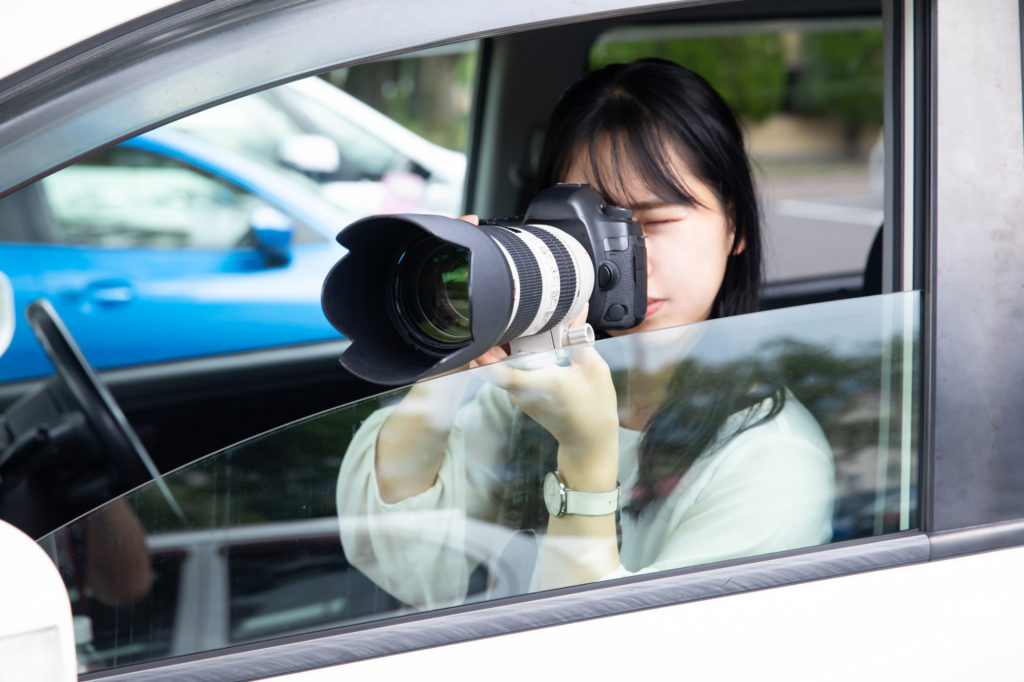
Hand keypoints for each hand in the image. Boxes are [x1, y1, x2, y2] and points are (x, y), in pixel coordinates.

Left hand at [478, 308, 618, 489]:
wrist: (588, 440)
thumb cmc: (592, 409)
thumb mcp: (593, 368)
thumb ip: (579, 339)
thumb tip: (576, 313)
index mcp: (536, 382)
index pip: (498, 371)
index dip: (485, 354)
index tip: (484, 335)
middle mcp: (521, 391)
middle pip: (495, 362)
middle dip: (498, 339)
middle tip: (509, 318)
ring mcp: (519, 395)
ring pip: (502, 366)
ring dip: (507, 347)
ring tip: (521, 328)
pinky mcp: (522, 397)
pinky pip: (512, 372)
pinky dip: (517, 358)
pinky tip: (530, 345)